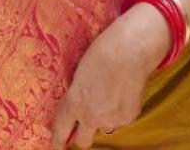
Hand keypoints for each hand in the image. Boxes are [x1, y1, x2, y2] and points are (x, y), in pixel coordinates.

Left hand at [50, 5, 168, 148]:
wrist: (131, 49)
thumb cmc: (102, 52)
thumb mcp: (79, 74)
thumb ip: (76, 96)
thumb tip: (76, 108)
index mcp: (75, 102)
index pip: (60, 131)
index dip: (57, 140)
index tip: (57, 145)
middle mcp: (91, 117)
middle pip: (83, 142)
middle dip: (82, 135)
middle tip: (84, 123)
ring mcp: (111, 120)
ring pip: (104, 128)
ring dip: (103, 119)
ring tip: (109, 94)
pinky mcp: (128, 118)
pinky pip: (119, 120)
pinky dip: (119, 112)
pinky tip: (122, 92)